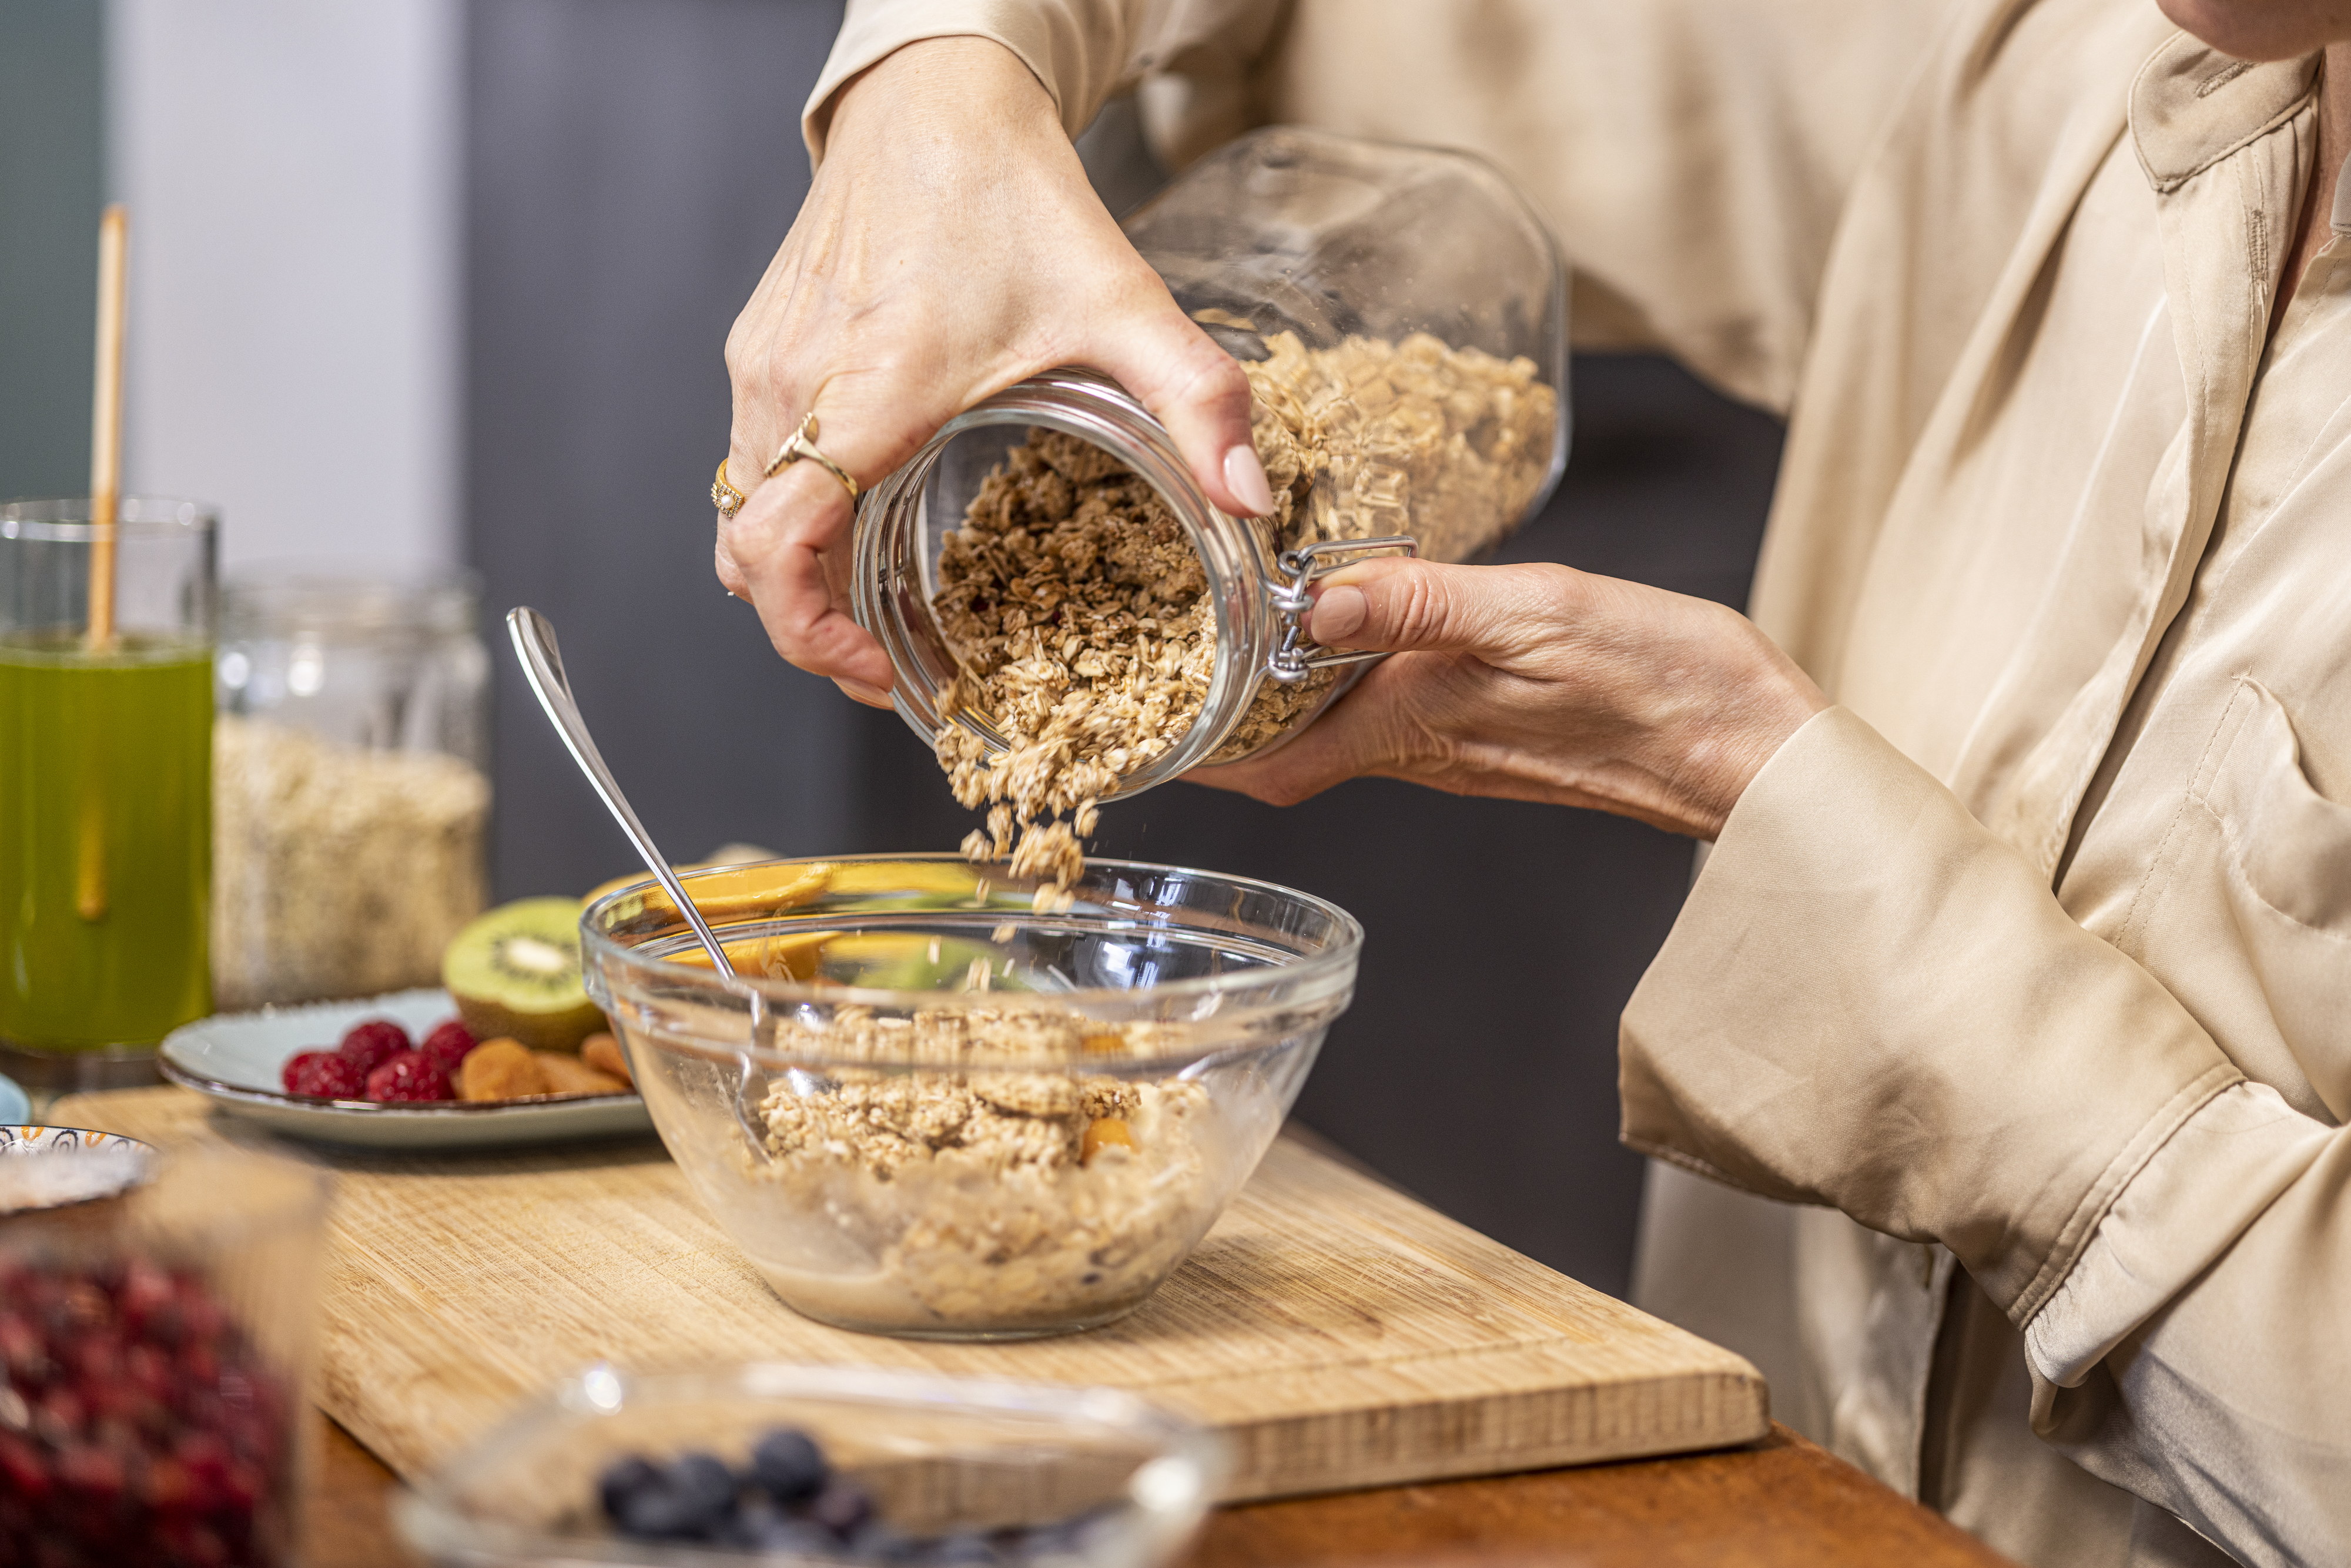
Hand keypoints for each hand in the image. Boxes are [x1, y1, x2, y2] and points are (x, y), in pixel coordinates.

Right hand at [716, 37, 1273, 704]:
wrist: (934, 97)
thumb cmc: (1009, 193)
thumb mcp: (1125, 303)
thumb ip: (1198, 403)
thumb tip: (1249, 500)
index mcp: (870, 388)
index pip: (775, 545)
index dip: (806, 634)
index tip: (872, 669)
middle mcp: (793, 382)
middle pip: (749, 553)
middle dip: (814, 628)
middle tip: (894, 661)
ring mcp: (761, 365)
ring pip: (740, 512)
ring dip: (800, 572)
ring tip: (877, 607)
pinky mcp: (757, 350)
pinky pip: (749, 462)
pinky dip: (792, 513)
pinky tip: (863, 520)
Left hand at [1190, 558, 1829, 837]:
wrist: (1756, 748)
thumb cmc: (1662, 684)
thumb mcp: (1536, 616)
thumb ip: (1420, 603)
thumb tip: (1309, 598)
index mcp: (1414, 725)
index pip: (1272, 763)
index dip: (1199, 750)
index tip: (1135, 722)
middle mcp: (1424, 750)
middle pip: (1289, 750)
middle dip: (1223, 715)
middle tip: (1163, 656)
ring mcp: (1461, 748)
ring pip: (1338, 733)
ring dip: (1283, 695)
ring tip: (1235, 632)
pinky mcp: (1499, 735)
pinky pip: (1394, 719)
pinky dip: (1350, 683)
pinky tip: (1353, 631)